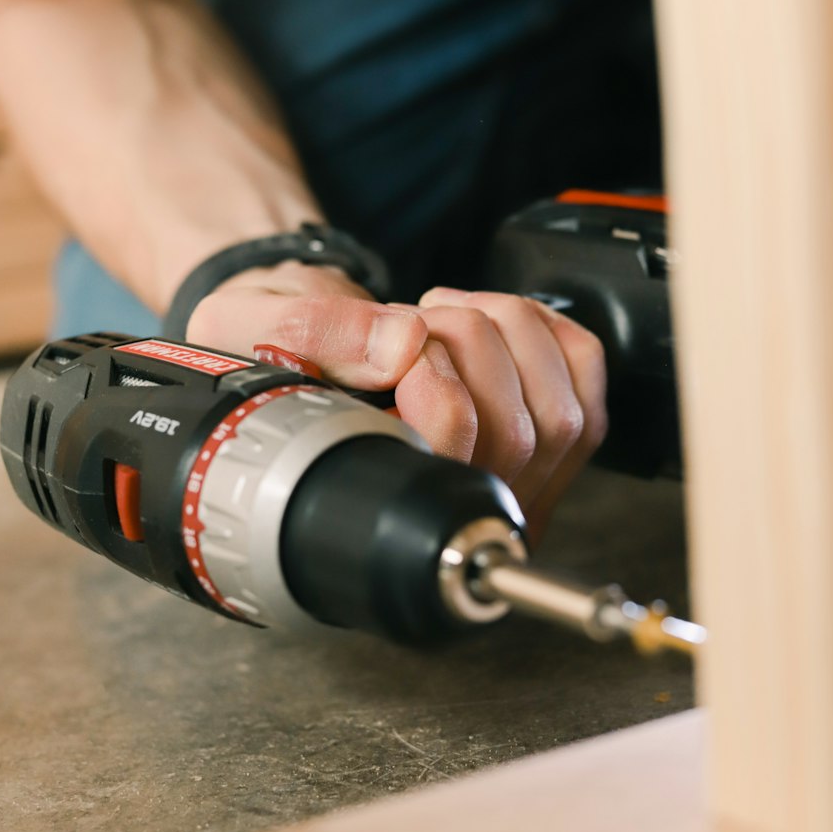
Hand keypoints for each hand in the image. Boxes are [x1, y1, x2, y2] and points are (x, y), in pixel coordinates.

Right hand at [188, 268, 606, 536]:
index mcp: (371, 502)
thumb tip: (406, 343)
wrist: (285, 345)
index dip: (434, 382)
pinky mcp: (543, 448)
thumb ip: (315, 334)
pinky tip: (497, 324)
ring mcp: (503, 490)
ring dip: (509, 332)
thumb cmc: (263, 350)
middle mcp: (446, 514)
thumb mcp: (248, 324)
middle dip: (470, 342)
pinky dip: (552, 334)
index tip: (397, 340)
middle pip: (516, 434)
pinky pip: (584, 387)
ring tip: (445, 317)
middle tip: (415, 319)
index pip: (450, 457)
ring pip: (559, 413)